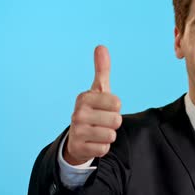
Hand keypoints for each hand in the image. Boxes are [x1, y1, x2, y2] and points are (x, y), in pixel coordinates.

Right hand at [64, 45, 122, 164]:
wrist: (76, 138)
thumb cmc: (93, 111)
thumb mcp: (98, 91)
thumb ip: (102, 70)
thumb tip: (101, 46)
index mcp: (84, 97)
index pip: (117, 103)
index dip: (115, 108)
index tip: (105, 109)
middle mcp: (78, 113)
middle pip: (116, 120)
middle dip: (113, 123)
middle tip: (102, 122)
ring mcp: (77, 131)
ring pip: (111, 135)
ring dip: (108, 135)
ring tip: (98, 132)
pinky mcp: (80, 148)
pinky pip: (104, 148)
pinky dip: (102, 147)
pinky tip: (94, 142)